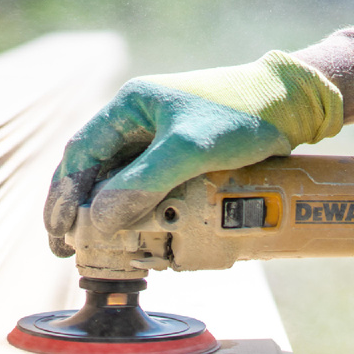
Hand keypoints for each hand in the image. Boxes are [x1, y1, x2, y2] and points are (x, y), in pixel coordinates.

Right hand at [43, 50, 342, 256]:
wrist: (293, 105)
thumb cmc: (243, 116)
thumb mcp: (190, 150)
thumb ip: (143, 182)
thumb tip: (99, 219)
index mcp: (130, 106)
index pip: (81, 152)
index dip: (65, 193)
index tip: (60, 230)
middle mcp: (138, 121)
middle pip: (93, 168)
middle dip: (75, 208)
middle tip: (65, 247)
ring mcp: (159, 138)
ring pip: (118, 180)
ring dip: (103, 213)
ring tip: (94, 248)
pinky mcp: (181, 155)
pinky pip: (146, 186)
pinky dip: (133, 211)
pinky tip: (132, 234)